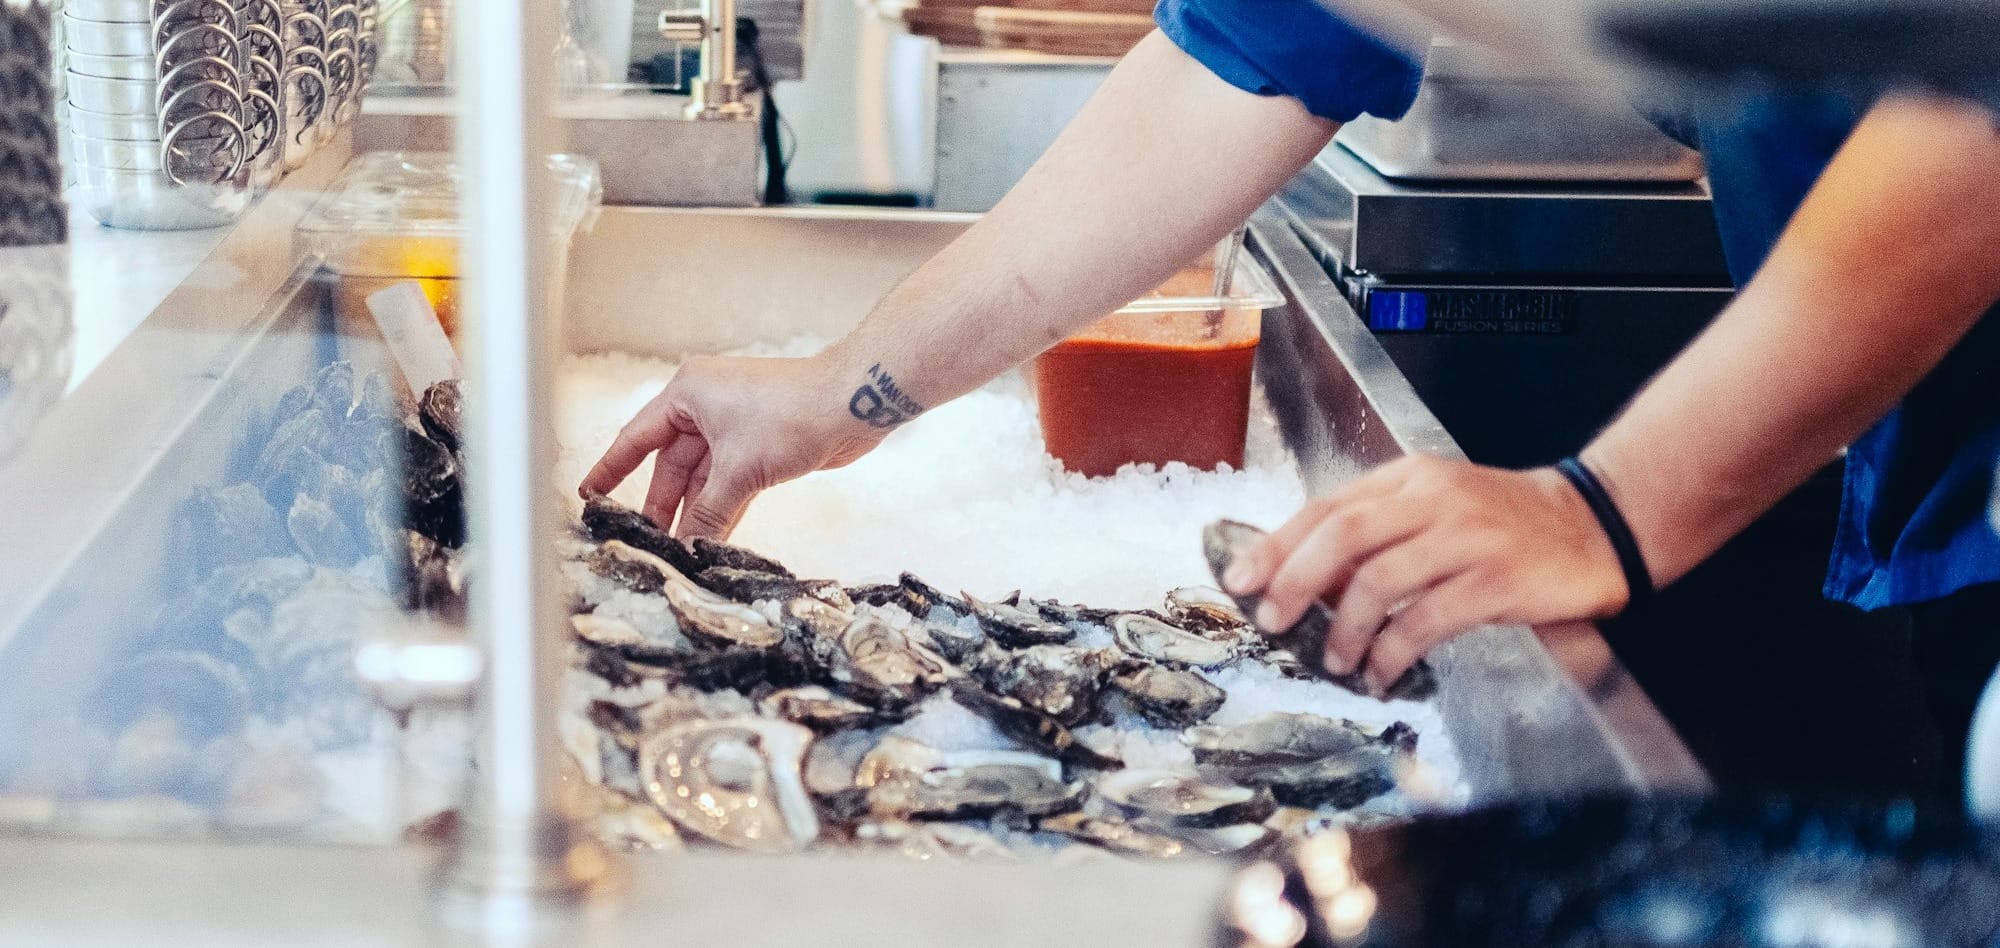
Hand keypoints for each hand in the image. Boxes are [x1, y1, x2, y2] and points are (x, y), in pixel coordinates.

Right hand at [579, 354, 885, 538]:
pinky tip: (712, 539)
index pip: (637, 438)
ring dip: (694, 512)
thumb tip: (690, 549)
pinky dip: (721, 507)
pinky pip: (729, 481)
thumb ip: (709, 512)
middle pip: (671, 463)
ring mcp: (734, 426)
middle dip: (662, 504)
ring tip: (679, 550)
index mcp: (688, 393)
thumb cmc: (794, 413)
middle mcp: (706, 405)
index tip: (591, 494)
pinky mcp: (760, 445)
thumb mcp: (740, 469)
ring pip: (702, 477)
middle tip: (648, 542)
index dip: (612, 469)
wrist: (853, 403)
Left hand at [1221, 455, 1630, 688]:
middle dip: (1296, 583)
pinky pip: (1428, 619)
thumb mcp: (1434, 511)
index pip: (1326, 508)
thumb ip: (1377, 536)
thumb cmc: (1503, 525)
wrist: (1594, 524)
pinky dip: (1395, 652)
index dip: (1277, 545)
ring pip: (1380, 580)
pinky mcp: (1497, 579)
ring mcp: (1467, 538)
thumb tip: (1306, 582)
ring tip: (1335, 660)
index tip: (1240, 580)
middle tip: (1273, 622)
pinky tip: (1384, 673)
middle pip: (1343, 537)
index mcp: (1409, 480)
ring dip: (1346, 629)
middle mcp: (1433, 501)